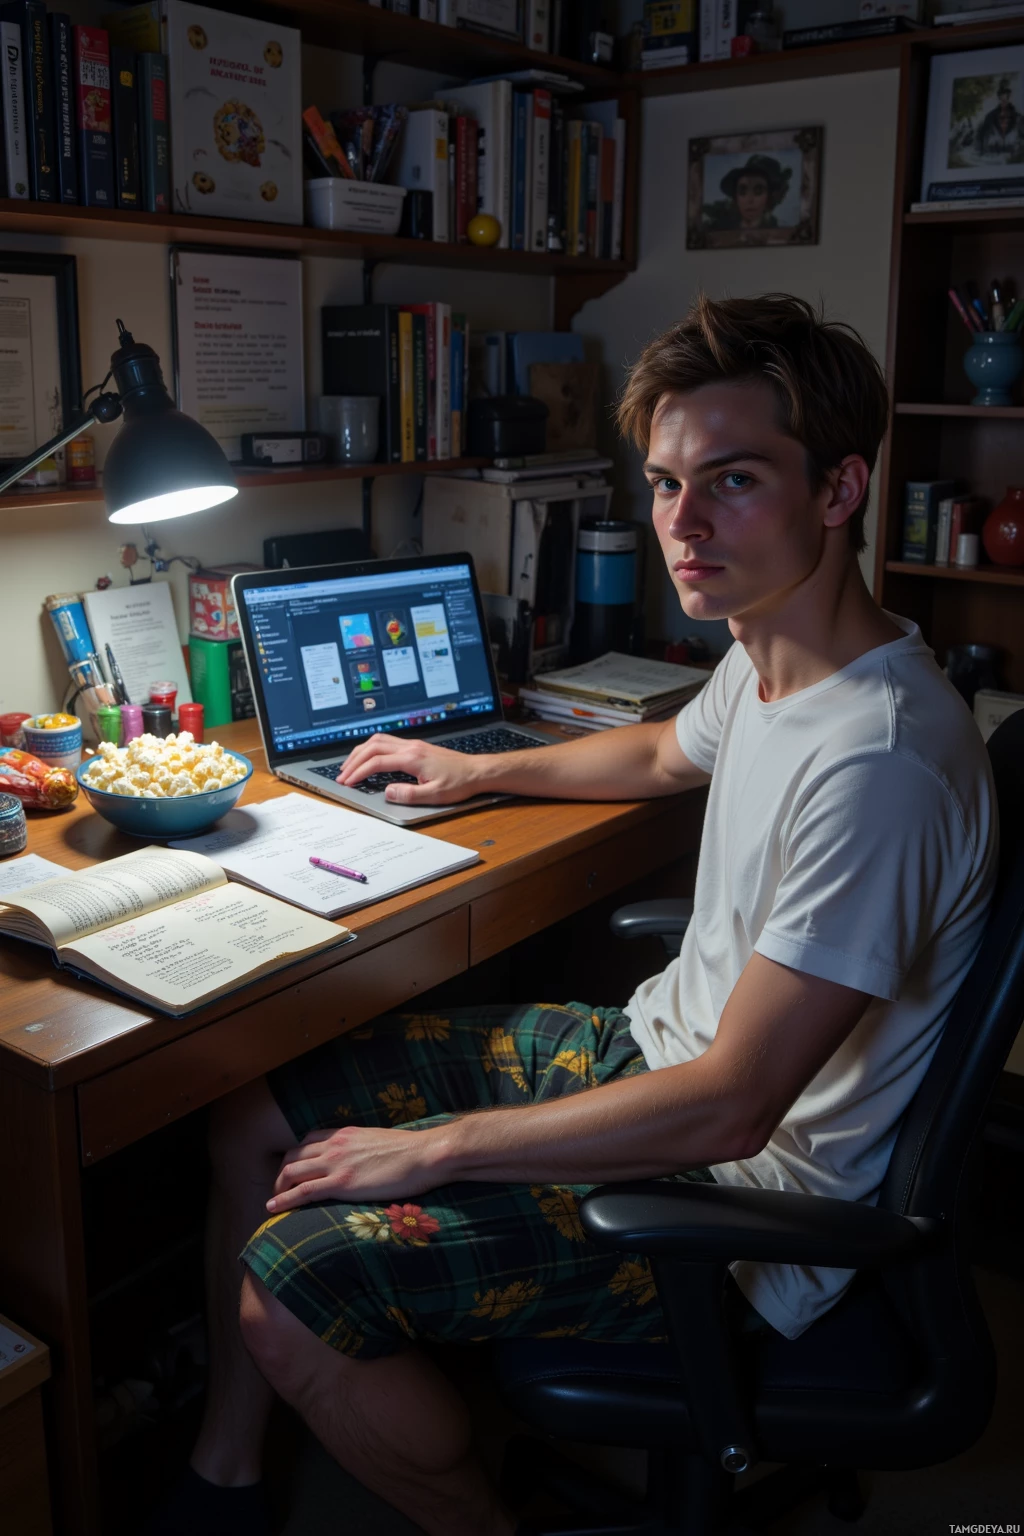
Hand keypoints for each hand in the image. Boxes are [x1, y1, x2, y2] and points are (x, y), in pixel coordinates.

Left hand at [265, 1124, 447, 1211]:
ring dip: (278, 1186)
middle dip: (281, 1172)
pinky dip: (283, 1199)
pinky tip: (272, 1208)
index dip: (296, 1156)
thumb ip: (364, 1149)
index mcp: (345, 1134)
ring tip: (273, 1200)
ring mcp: (336, 1163)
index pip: (308, 1140)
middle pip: (294, 1155)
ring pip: (292, 1171)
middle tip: (280, 1188)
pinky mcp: (341, 1183)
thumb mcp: (380, 1142)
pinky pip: (303, 1191)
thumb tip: (363, 1161)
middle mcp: (335, 1145)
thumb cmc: (410, 1152)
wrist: (423, 1155)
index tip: (293, 1169)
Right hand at [336, 733, 488, 806]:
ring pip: (379, 740)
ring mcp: (413, 744)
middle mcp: (410, 747)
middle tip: (343, 775)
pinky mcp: (416, 747)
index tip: (348, 782)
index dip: (359, 772)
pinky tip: (370, 758)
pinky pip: (387, 742)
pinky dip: (372, 749)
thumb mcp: (435, 795)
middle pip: (373, 746)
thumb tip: (387, 792)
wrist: (477, 771)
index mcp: (412, 758)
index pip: (377, 762)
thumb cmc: (459, 783)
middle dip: (354, 760)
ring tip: (350, 766)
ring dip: (361, 751)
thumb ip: (409, 795)